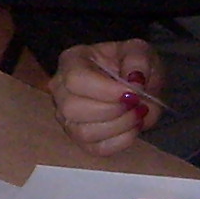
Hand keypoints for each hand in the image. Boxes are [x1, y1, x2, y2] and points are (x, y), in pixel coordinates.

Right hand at [52, 39, 163, 154]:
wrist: (133, 81)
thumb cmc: (130, 62)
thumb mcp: (138, 50)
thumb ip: (138, 60)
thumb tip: (135, 83)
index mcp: (71, 61)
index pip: (76, 80)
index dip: (105, 91)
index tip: (132, 94)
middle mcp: (61, 90)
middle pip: (73, 109)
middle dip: (112, 111)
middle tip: (137, 105)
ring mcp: (67, 117)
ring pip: (82, 132)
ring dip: (118, 127)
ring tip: (138, 115)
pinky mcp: (81, 138)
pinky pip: (95, 149)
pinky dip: (119, 142)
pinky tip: (133, 128)